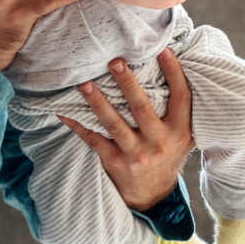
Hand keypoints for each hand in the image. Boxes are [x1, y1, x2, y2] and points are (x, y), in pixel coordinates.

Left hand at [56, 49, 195, 211]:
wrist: (153, 193)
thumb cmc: (166, 152)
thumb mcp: (182, 135)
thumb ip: (181, 109)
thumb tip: (175, 65)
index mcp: (180, 131)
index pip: (182, 98)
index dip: (174, 74)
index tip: (163, 50)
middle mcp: (160, 142)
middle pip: (142, 108)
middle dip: (128, 84)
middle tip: (115, 62)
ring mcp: (136, 153)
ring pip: (114, 124)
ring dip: (97, 102)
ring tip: (84, 83)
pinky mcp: (114, 161)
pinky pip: (92, 139)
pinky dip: (76, 124)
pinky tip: (62, 111)